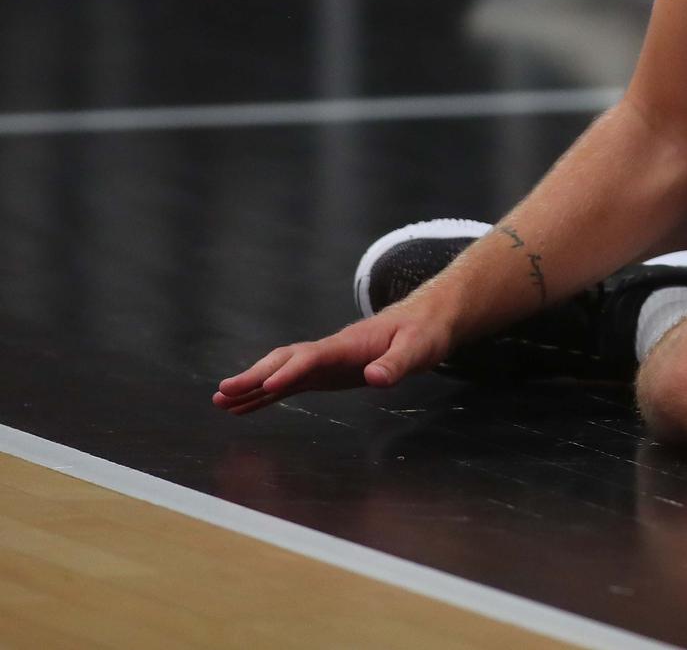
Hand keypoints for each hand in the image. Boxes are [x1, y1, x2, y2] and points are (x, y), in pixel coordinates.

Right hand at [212, 306, 450, 415]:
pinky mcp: (326, 373)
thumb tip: (375, 378)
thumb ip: (397, 364)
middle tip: (223, 393)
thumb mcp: (419, 348)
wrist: (426, 319)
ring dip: (252, 386)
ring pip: (281, 371)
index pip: (313, 356)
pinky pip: (290, 384)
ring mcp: (325, 362)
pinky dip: (265, 395)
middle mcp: (330, 351)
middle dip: (255, 376)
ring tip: (220, 402)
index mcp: (349, 343)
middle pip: (285, 361)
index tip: (269, 385)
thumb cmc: (424, 332)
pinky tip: (243, 408)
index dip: (290, 370)